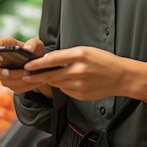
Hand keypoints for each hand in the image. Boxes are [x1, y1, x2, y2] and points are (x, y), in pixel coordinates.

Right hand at [0, 36, 47, 94]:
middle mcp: (1, 63)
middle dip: (1, 72)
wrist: (40, 66)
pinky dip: (25, 84)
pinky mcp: (13, 85)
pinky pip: (16, 87)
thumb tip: (28, 48)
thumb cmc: (35, 51)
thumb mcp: (37, 45)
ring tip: (28, 73)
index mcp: (6, 48)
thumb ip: (33, 44)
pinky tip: (34, 80)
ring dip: (17, 78)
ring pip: (6, 81)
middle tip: (8, 71)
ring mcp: (5, 76)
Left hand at [22, 45, 146, 101]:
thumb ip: (67, 56)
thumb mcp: (86, 51)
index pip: (52, 60)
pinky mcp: (80, 95)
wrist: (121, 77)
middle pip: (50, 75)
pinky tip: (66, 81)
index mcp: (79, 55)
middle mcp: (77, 70)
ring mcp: (79, 85)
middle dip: (36, 76)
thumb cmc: (104, 61)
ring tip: (40, 78)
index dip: (37, 64)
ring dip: (49, 80)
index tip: (27, 66)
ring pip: (56, 83)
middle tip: (25, 75)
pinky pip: (65, 90)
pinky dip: (62, 86)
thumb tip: (49, 60)